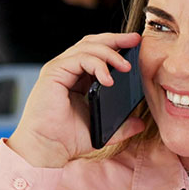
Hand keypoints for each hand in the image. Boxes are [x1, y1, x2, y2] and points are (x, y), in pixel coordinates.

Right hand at [8, 32, 145, 167]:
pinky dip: (97, 64)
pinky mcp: (54, 73)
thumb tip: (141, 122)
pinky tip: (108, 79)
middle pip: (92, 43)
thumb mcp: (103, 131)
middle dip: (115, 39)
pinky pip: (79, 59)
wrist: (47, 149)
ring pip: (87, 47)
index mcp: (77, 79)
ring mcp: (59, 69)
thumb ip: (121, 126)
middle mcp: (67, 70)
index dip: (116, 46)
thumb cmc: (67, 140)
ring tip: (126, 67)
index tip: (136, 46)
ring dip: (110, 53)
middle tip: (135, 40)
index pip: (97, 53)